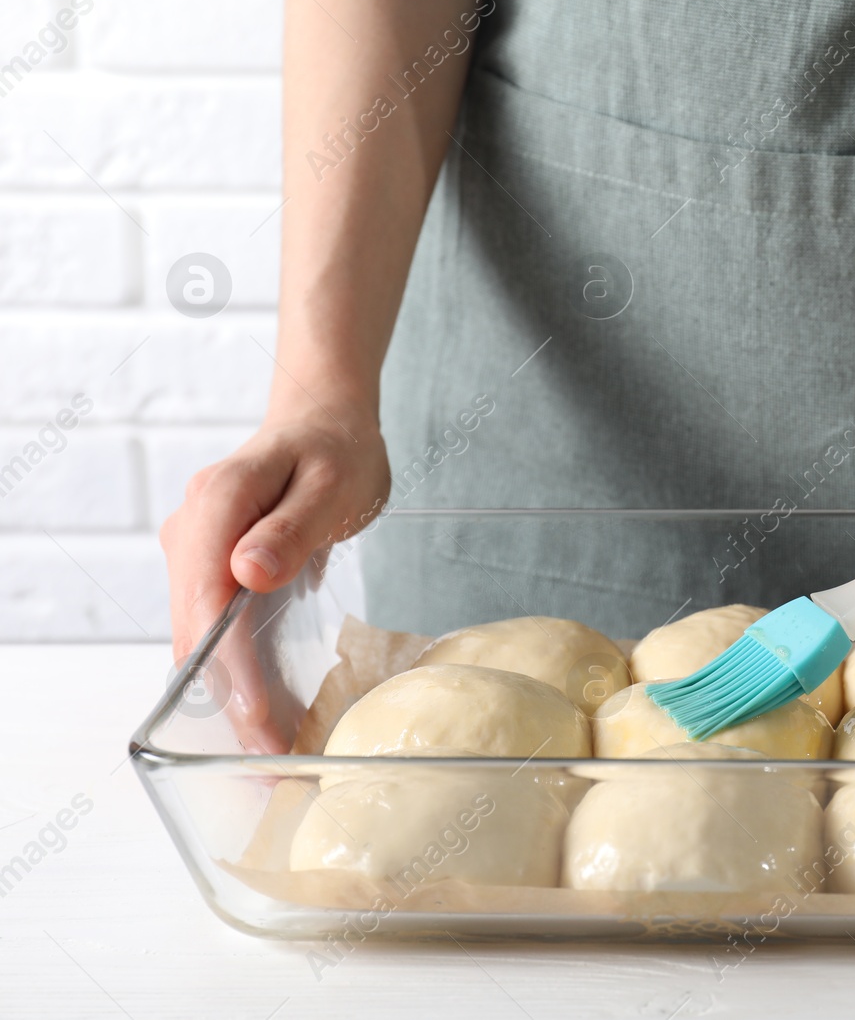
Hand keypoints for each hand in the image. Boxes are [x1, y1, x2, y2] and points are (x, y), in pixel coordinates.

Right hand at [159, 398, 389, 751]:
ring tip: (266, 752)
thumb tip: (248, 573)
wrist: (323, 421)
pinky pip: (216, 628)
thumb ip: (292, 527)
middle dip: (229, 698)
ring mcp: (194, 551)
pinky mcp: (209, 569)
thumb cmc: (337, 449)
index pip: (210, 600)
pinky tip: (265, 712)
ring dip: (229, 693)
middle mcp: (191, 530)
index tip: (258, 719)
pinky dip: (236, 670)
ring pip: (201, 636)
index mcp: (218, 503)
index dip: (232, 668)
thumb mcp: (333, 483)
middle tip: (267, 760)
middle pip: (198, 629)